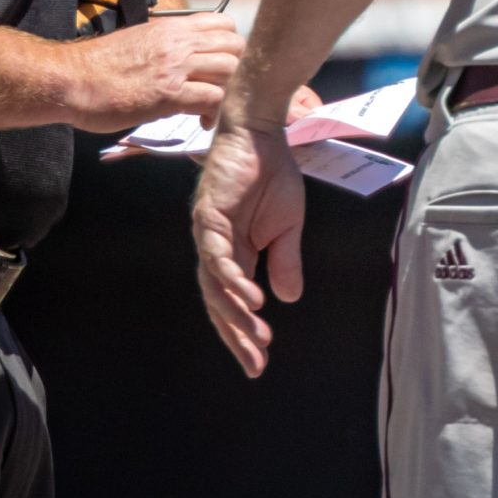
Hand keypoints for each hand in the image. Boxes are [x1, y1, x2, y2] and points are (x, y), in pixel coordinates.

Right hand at [57, 15, 244, 133]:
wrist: (69, 80)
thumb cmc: (98, 65)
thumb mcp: (139, 40)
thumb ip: (166, 43)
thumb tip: (184, 53)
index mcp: (172, 28)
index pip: (224, 23)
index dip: (230, 44)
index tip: (220, 62)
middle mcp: (179, 43)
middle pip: (235, 46)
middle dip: (236, 68)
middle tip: (221, 86)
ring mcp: (176, 68)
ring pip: (231, 70)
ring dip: (228, 90)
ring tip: (213, 105)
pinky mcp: (170, 94)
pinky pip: (213, 98)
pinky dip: (214, 112)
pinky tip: (202, 120)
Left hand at [191, 90, 311, 378]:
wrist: (262, 134)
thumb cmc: (272, 175)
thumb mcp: (288, 227)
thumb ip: (285, 262)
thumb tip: (287, 299)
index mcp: (233, 253)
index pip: (233, 302)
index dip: (244, 332)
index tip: (260, 361)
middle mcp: (214, 249)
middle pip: (220, 303)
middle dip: (238, 335)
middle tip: (255, 362)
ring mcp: (208, 235)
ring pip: (217, 286)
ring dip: (237, 314)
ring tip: (257, 337)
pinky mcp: (209, 217)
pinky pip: (219, 256)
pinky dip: (234, 280)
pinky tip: (252, 299)